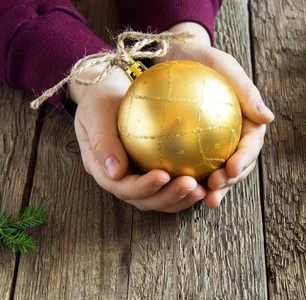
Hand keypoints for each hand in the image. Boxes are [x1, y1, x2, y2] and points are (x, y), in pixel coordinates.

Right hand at [68, 67, 206, 211]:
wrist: (110, 93)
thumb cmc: (100, 99)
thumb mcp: (94, 113)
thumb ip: (102, 141)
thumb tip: (115, 173)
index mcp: (105, 172)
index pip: (124, 188)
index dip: (143, 187)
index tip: (163, 175)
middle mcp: (124, 181)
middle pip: (146, 200)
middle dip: (169, 197)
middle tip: (191, 185)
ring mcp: (141, 179)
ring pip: (163, 198)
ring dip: (182, 198)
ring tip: (202, 189)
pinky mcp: (157, 172)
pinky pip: (175, 184)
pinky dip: (192, 185)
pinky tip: (210, 178)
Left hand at [164, 22, 274, 207]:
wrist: (178, 58)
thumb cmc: (204, 59)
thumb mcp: (224, 66)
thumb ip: (246, 91)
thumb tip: (269, 119)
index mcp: (248, 123)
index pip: (250, 145)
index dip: (245, 160)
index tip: (232, 168)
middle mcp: (234, 139)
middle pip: (237, 166)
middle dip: (229, 182)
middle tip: (215, 190)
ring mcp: (215, 147)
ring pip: (219, 173)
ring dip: (214, 189)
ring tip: (204, 199)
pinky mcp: (195, 150)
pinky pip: (194, 167)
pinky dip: (191, 180)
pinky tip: (178, 188)